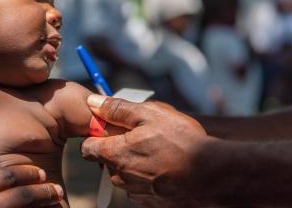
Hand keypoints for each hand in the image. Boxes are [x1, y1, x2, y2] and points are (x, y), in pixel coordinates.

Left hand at [81, 95, 209, 201]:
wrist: (214, 173)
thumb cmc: (181, 140)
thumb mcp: (149, 114)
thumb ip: (117, 108)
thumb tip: (93, 101)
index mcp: (115, 154)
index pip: (87, 148)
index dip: (96, 135)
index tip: (110, 128)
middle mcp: (121, 177)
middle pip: (106, 160)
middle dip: (118, 147)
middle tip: (141, 136)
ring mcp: (136, 192)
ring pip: (124, 173)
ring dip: (133, 162)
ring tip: (158, 150)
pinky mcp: (152, 202)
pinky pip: (140, 185)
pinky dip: (147, 176)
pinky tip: (165, 166)